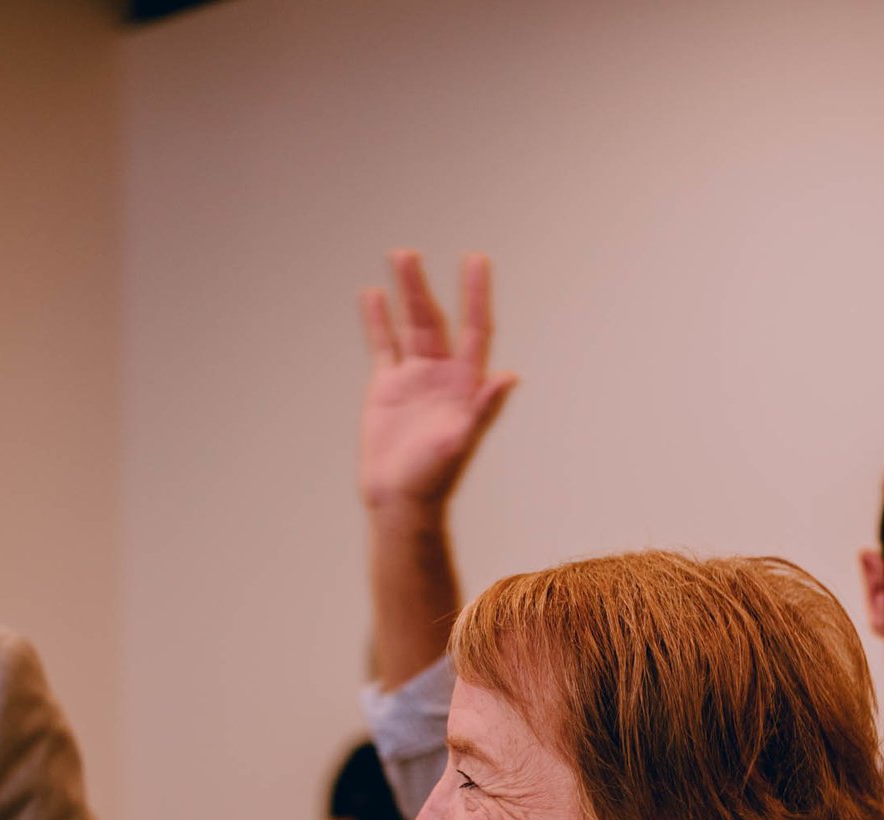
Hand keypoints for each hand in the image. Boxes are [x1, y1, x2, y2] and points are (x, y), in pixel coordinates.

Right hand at [359, 250, 518, 518]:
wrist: (401, 500)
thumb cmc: (435, 476)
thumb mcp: (462, 440)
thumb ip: (485, 407)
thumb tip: (510, 376)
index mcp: (466, 383)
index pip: (476, 328)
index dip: (476, 295)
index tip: (475, 260)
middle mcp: (442, 375)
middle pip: (435, 320)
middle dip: (422, 287)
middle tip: (408, 254)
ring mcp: (414, 379)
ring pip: (409, 326)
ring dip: (405, 293)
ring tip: (399, 257)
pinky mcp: (386, 388)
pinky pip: (383, 346)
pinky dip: (378, 320)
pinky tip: (373, 295)